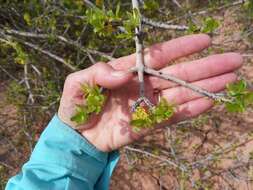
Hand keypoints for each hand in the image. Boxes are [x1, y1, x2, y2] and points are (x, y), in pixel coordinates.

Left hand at [58, 34, 241, 151]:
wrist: (76, 135)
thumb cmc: (76, 105)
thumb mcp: (78, 83)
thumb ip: (98, 72)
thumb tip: (123, 74)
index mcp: (128, 70)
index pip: (159, 56)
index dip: (181, 47)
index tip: (205, 40)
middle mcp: (143, 85)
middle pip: (178, 74)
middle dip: (205, 67)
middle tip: (232, 60)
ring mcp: (147, 105)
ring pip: (181, 94)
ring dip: (204, 87)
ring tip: (228, 80)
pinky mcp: (148, 124)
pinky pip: (172, 116)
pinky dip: (189, 110)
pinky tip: (208, 102)